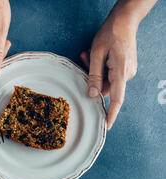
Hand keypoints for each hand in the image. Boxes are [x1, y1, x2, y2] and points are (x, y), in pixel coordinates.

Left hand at [80, 9, 137, 129]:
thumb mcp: (97, 53)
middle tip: (84, 60)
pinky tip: (94, 56)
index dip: (110, 115)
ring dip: (94, 72)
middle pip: (106, 88)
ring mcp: (127, 71)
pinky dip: (100, 68)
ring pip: (106, 81)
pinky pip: (110, 75)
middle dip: (92, 80)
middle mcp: (126, 74)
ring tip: (88, 55)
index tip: (106, 127)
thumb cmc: (111, 33)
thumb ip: (94, 76)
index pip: (116, 100)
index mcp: (121, 72)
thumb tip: (92, 95)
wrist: (125, 19)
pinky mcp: (124, 67)